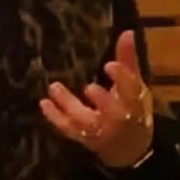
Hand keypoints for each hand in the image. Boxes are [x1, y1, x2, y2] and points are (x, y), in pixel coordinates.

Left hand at [39, 30, 153, 168]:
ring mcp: (101, 131)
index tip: (109, 65)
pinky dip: (56, 118)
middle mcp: (119, 120)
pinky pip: (69, 130)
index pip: (131, 91)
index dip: (122, 78)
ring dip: (70, 106)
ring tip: (54, 87)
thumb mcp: (135, 85)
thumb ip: (128, 60)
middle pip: (113, 113)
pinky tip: (44, 103)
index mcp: (135, 103)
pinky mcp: (84, 138)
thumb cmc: (132, 109)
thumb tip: (127, 32)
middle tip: (90, 88)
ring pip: (86, 121)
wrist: (130, 147)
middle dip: (103, 102)